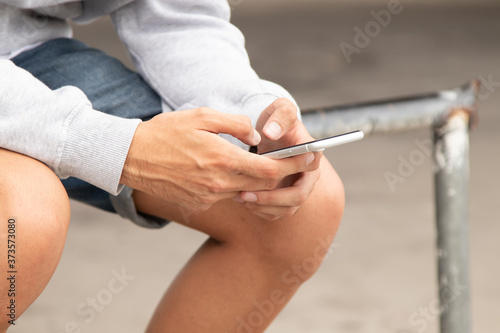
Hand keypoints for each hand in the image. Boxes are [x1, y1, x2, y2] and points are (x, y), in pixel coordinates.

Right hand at [120, 107, 317, 212]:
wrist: (131, 158)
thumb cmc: (165, 132)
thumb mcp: (201, 117)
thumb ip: (234, 124)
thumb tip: (256, 136)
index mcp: (222, 160)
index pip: (269, 170)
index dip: (294, 165)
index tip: (309, 157)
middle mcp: (218, 184)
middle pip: (264, 185)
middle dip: (284, 174)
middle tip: (297, 161)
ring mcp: (208, 197)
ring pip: (247, 192)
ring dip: (260, 181)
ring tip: (265, 164)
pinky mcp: (199, 204)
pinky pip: (227, 196)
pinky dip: (237, 186)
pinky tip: (232, 172)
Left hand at [237, 98, 322, 220]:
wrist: (270, 133)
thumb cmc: (277, 120)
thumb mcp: (280, 109)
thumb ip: (279, 117)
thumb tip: (271, 132)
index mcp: (311, 154)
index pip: (309, 168)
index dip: (290, 174)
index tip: (267, 173)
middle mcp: (308, 175)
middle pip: (298, 196)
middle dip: (272, 198)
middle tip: (246, 194)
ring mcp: (297, 189)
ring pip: (286, 209)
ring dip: (264, 207)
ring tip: (240, 198)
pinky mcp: (285, 199)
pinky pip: (276, 213)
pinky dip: (260, 210)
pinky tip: (242, 200)